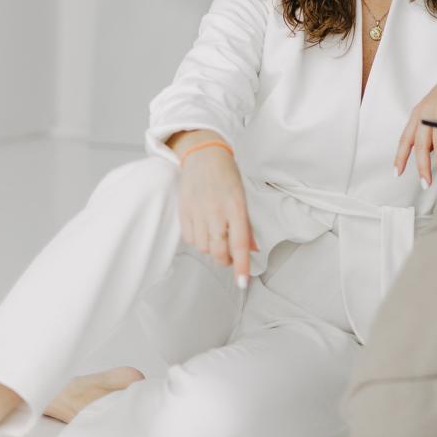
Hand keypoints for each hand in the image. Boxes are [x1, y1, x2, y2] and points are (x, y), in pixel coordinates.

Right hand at [177, 144, 259, 286]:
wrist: (203, 154)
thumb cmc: (226, 174)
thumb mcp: (242, 196)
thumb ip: (246, 224)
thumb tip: (252, 249)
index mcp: (235, 206)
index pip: (240, 244)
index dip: (241, 266)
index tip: (242, 283)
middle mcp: (216, 210)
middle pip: (219, 251)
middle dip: (225, 259)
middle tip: (229, 255)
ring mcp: (198, 211)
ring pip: (203, 247)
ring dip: (210, 248)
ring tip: (215, 235)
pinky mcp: (183, 211)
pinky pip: (190, 239)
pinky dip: (197, 240)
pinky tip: (202, 228)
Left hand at [394, 53, 436, 188]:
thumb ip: (432, 129)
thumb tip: (431, 151)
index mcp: (418, 113)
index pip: (406, 139)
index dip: (400, 157)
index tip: (397, 172)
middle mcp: (425, 113)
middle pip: (419, 145)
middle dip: (421, 166)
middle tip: (425, 183)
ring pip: (436, 144)